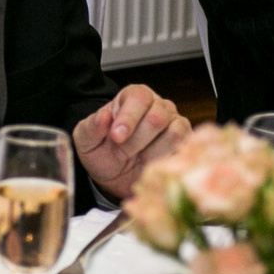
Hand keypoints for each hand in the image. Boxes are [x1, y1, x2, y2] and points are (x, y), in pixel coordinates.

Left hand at [73, 85, 188, 199]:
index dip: (128, 118)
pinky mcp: (186, 142)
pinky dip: (165, 160)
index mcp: (133, 96)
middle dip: (136, 141)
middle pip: (157, 118)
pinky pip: (184, 149)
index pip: (138, 97)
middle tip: (121, 153)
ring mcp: (175, 123)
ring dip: (150, 153)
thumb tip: (104, 116)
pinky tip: (150, 163)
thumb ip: (91, 127)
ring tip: (136, 158)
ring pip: (173, 134)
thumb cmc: (102, 153)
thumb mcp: (86, 141)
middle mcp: (158, 105)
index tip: (116, 137)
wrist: (116, 178)